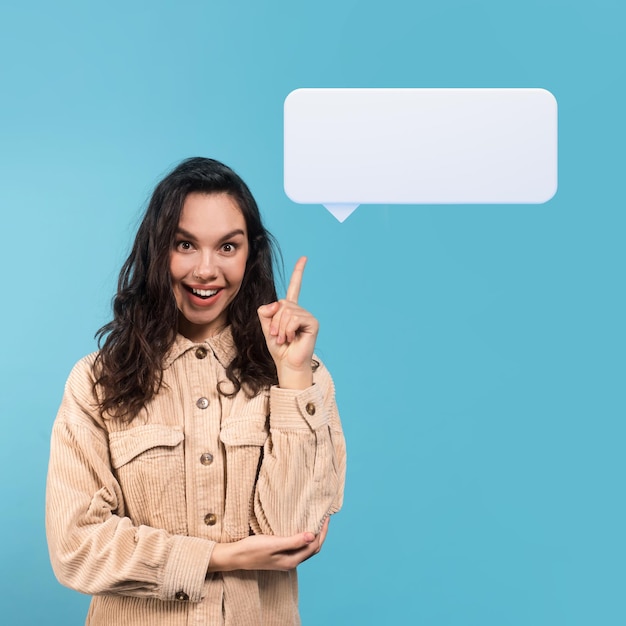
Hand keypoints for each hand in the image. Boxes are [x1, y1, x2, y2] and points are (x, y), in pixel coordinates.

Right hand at [208, 518, 329, 572]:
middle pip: (313, 548)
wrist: (236, 556)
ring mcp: (285, 560)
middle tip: (325, 518)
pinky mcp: (280, 555)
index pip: (314, 546)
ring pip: (306, 548)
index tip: (326, 517)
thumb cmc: (253, 549)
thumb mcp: (274, 543)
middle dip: (321, 534)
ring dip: (314, 536)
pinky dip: (304, 538)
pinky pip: (298, 547)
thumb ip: (293, 541)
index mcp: (292, 561)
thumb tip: (312, 536)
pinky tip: (301, 529)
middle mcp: (291, 562)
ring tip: (316, 522)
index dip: (322, 532)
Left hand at [257, 257, 318, 388]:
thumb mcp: (266, 327)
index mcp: (290, 309)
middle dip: (274, 321)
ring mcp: (307, 316)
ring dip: (280, 327)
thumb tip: (277, 304)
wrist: (287, 364)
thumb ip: (266, 311)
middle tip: (276, 335)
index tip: (304, 258)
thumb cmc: (278, 348)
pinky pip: (294, 318)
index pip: (295, 287)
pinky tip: (291, 338)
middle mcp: (300, 310)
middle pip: (282, 303)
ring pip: (286, 311)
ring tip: (283, 339)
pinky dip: (287, 329)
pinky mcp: (312, 323)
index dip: (298, 272)